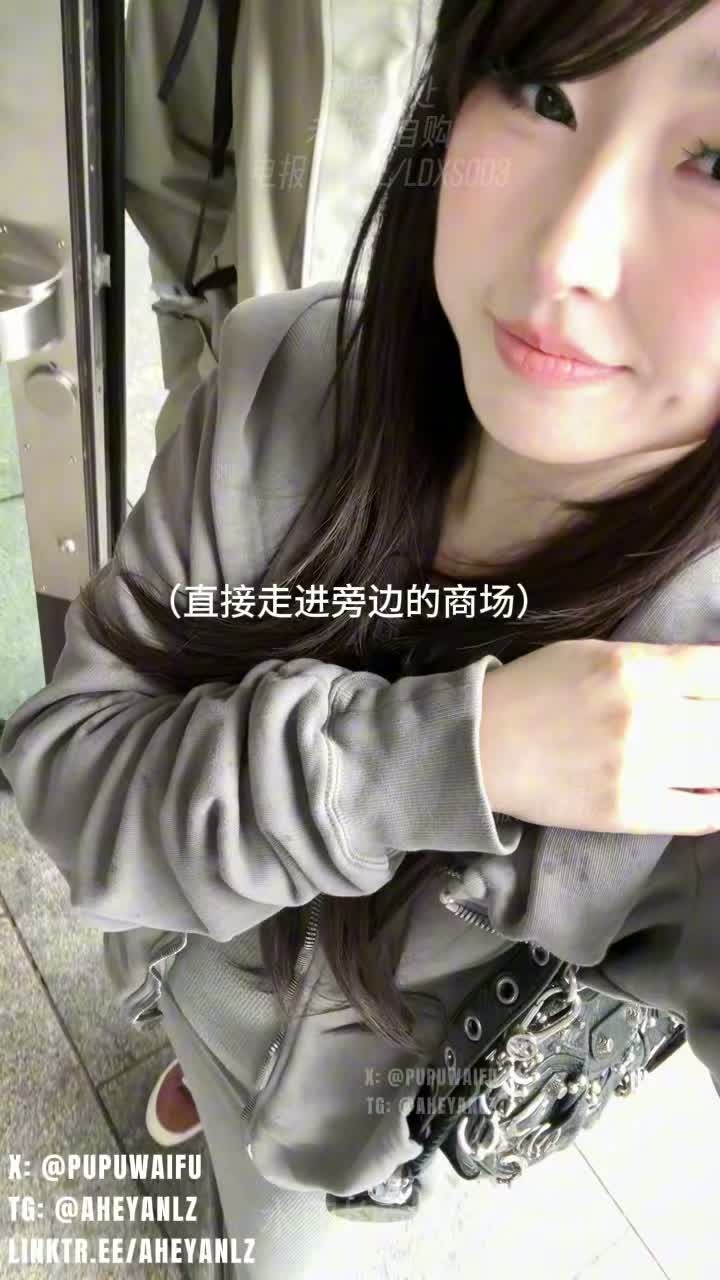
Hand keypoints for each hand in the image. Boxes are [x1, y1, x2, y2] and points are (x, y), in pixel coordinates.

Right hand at [479, 639, 719, 835]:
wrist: (480, 746)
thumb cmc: (535, 690)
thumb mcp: (595, 653)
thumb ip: (655, 662)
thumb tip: (711, 678)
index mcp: (637, 668)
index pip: (719, 672)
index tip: (716, 695)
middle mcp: (646, 715)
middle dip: (719, 724)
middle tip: (706, 730)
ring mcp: (640, 767)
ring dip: (717, 763)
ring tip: (705, 760)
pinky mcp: (629, 810)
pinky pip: (701, 815)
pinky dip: (715, 805)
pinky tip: (709, 795)